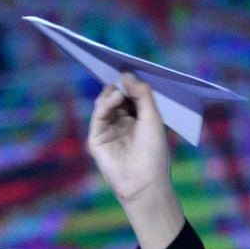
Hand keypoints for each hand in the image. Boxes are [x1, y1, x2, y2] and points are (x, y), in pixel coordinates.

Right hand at [87, 73, 174, 208]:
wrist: (144, 181)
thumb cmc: (153, 151)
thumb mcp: (152, 117)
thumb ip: (141, 94)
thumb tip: (125, 75)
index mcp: (138, 118)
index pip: (131, 95)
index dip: (130, 82)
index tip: (130, 68)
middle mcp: (122, 122)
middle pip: (116, 97)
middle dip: (119, 85)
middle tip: (122, 75)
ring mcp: (108, 130)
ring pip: (105, 104)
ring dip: (112, 94)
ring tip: (120, 92)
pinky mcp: (96, 139)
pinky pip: (98, 116)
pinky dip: (105, 104)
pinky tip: (115, 98)